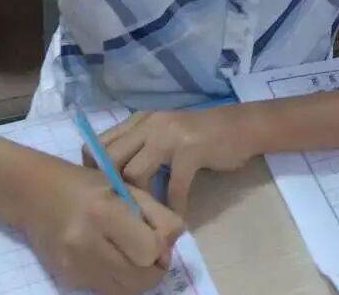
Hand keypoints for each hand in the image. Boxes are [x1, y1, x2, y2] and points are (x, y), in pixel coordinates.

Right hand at [23, 161, 182, 294]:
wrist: (35, 195)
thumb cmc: (87, 186)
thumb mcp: (128, 188)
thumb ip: (159, 216)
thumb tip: (171, 246)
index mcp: (104, 213)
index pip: (150, 251)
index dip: (161, 247)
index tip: (158, 236)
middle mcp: (86, 244)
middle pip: (140, 278)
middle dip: (153, 267)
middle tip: (148, 249)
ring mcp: (74, 266)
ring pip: (125, 292)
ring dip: (136, 277)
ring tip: (131, 254)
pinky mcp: (67, 280)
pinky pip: (106, 291)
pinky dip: (117, 279)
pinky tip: (110, 257)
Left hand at [87, 107, 260, 215]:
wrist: (244, 126)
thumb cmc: (203, 135)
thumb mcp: (165, 134)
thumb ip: (141, 148)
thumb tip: (113, 179)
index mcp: (139, 120)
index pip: (98, 144)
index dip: (95, 172)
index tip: (105, 193)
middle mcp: (149, 124)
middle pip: (110, 159)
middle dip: (112, 188)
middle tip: (123, 210)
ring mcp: (170, 135)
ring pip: (135, 173)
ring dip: (140, 200)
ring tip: (147, 216)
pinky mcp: (191, 150)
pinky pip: (173, 187)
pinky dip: (173, 207)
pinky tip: (178, 217)